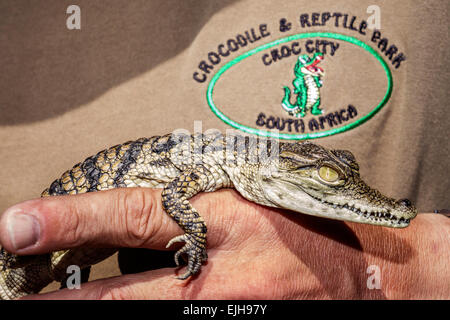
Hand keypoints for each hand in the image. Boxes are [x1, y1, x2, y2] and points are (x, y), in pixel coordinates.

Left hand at [0, 188, 447, 298]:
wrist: (365, 280)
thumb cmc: (305, 224)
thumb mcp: (248, 196)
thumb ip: (190, 207)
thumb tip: (129, 219)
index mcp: (223, 219)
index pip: (134, 214)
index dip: (73, 220)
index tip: (18, 225)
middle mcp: (217, 274)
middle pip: (121, 293)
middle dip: (60, 300)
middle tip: (15, 296)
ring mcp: (223, 313)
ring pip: (139, 319)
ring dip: (96, 312)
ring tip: (54, 304)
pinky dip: (139, 319)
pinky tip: (121, 307)